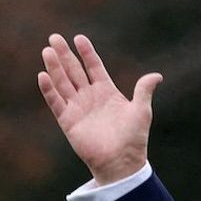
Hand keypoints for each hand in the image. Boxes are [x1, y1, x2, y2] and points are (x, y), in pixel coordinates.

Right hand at [38, 34, 162, 183]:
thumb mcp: (141, 111)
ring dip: (54, 67)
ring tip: (47, 50)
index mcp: (107, 92)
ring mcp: (78, 108)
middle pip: (74, 71)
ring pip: (63, 83)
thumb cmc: (134, 138)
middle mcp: (90, 97)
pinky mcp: (68, 121)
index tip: (79, 38)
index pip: (94, 67)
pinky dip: (49, 89)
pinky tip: (43, 75)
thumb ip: (144, 90)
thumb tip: (157, 76)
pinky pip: (56, 102)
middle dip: (65, 54)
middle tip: (54, 37)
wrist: (121, 162)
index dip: (87, 53)